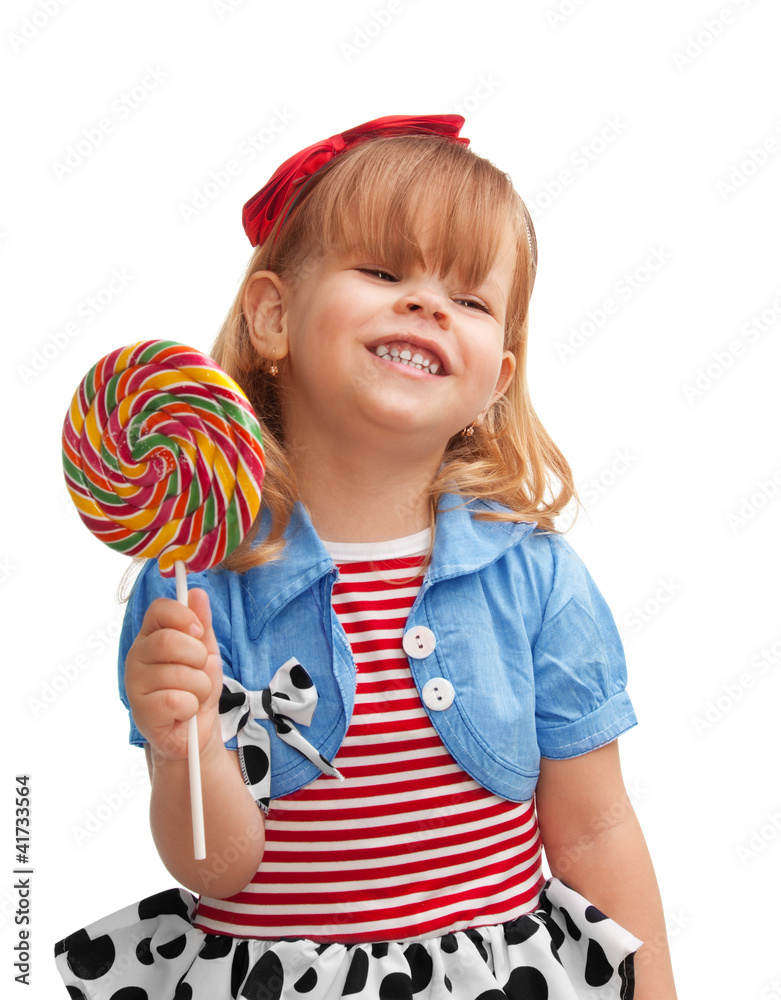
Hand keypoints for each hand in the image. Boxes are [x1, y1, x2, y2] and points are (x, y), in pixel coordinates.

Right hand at [125, 589, 223, 761]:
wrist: (194, 731)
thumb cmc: (197, 686)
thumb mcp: (206, 651)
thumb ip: (202, 624)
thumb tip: (197, 593)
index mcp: (152, 635)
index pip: (158, 609)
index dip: (183, 616)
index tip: (199, 631)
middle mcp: (137, 655)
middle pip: (168, 641)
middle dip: (197, 657)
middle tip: (200, 669)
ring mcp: (135, 684)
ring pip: (177, 674)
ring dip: (199, 686)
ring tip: (194, 694)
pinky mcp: (141, 712)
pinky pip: (175, 701)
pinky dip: (191, 706)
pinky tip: (184, 711)